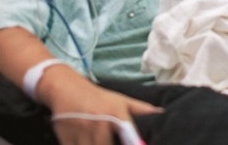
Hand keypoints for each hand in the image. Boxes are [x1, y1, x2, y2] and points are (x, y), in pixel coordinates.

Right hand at [44, 72, 161, 144]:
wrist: (66, 87)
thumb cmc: (98, 97)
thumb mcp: (120, 100)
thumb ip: (140, 109)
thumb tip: (162, 113)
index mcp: (116, 113)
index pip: (128, 135)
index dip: (133, 143)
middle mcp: (100, 122)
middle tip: (109, 140)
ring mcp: (83, 131)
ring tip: (98, 140)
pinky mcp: (67, 139)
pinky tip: (86, 142)